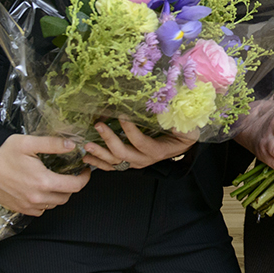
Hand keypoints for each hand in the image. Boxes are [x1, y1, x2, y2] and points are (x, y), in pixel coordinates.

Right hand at [0, 134, 90, 215]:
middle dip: (72, 186)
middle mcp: (36, 198)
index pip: (74, 186)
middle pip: (65, 197)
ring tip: (56, 180)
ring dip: (58, 194)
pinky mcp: (17, 208)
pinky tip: (41, 190)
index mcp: (43, 181)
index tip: (85, 170)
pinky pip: (39, 210)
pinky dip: (45, 202)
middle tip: (71, 174)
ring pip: (52, 205)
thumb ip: (53, 144)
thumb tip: (72, 145)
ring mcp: (26, 205)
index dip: (84, 178)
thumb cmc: (2, 151)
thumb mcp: (29, 143)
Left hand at [81, 116, 197, 170]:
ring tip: (87, 146)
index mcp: (157, 151)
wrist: (183, 147)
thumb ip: (178, 121)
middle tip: (98, 125)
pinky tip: (87, 157)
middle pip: (123, 153)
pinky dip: (98, 162)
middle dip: (109, 140)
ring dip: (99, 154)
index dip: (130, 130)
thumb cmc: (184, 135)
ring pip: (114, 162)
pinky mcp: (130, 162)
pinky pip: (112, 166)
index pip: (141, 142)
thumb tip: (169, 106)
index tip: (121, 115)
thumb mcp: (186, 128)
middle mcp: (144, 160)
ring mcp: (135, 163)